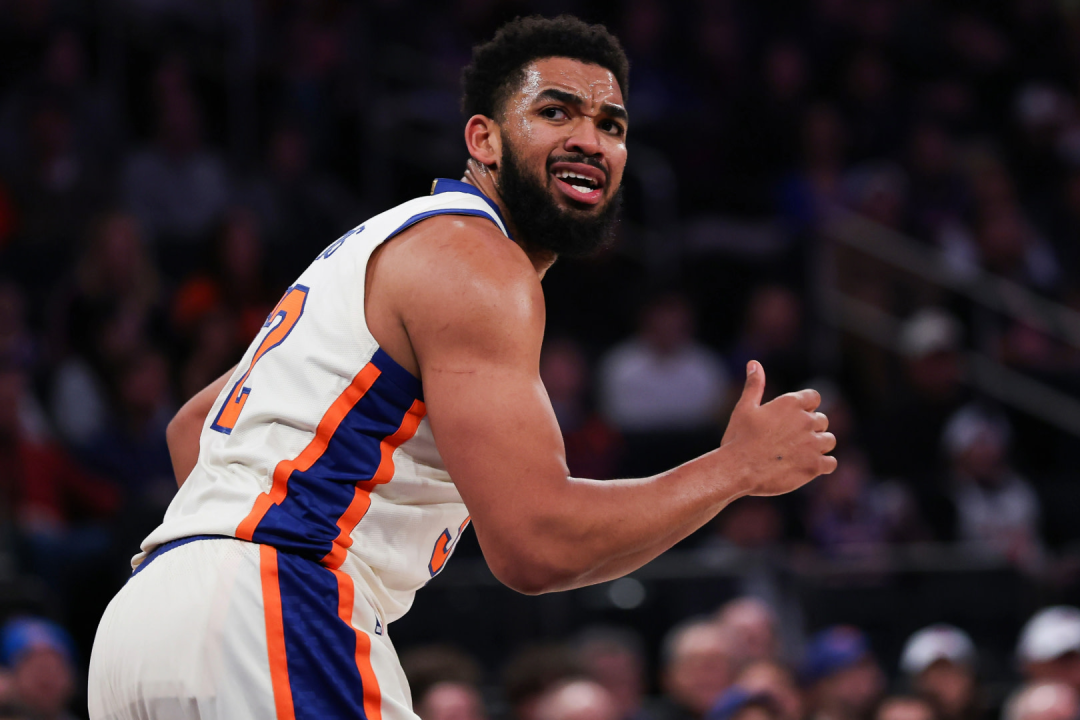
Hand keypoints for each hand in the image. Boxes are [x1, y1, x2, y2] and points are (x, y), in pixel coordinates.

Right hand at [720, 360, 836, 496]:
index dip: (806, 407)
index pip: (814, 397)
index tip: (794, 418)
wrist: (737, 469)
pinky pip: (831, 463)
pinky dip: (823, 465)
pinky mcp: (815, 466)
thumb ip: (754, 385)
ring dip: (819, 446)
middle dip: (811, 428)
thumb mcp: (744, 408)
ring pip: (829, 441)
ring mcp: (813, 444)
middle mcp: (806, 420)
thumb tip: (754, 363)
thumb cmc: (738, 438)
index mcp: (790, 403)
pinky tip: (808, 467)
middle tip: (791, 440)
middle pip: (822, 420)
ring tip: (800, 454)